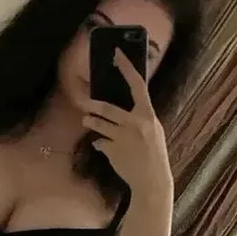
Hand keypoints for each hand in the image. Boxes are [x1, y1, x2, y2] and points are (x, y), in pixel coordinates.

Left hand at [83, 50, 172, 195]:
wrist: (152, 181)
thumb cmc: (153, 155)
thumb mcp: (153, 132)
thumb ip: (140, 119)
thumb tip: (123, 109)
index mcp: (148, 116)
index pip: (138, 86)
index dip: (127, 68)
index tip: (117, 54)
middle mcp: (136, 124)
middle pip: (109, 108)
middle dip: (94, 105)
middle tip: (83, 102)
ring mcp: (123, 138)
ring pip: (99, 124)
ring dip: (90, 121)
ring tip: (87, 120)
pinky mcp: (113, 150)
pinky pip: (100, 142)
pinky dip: (100, 144)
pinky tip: (103, 147)